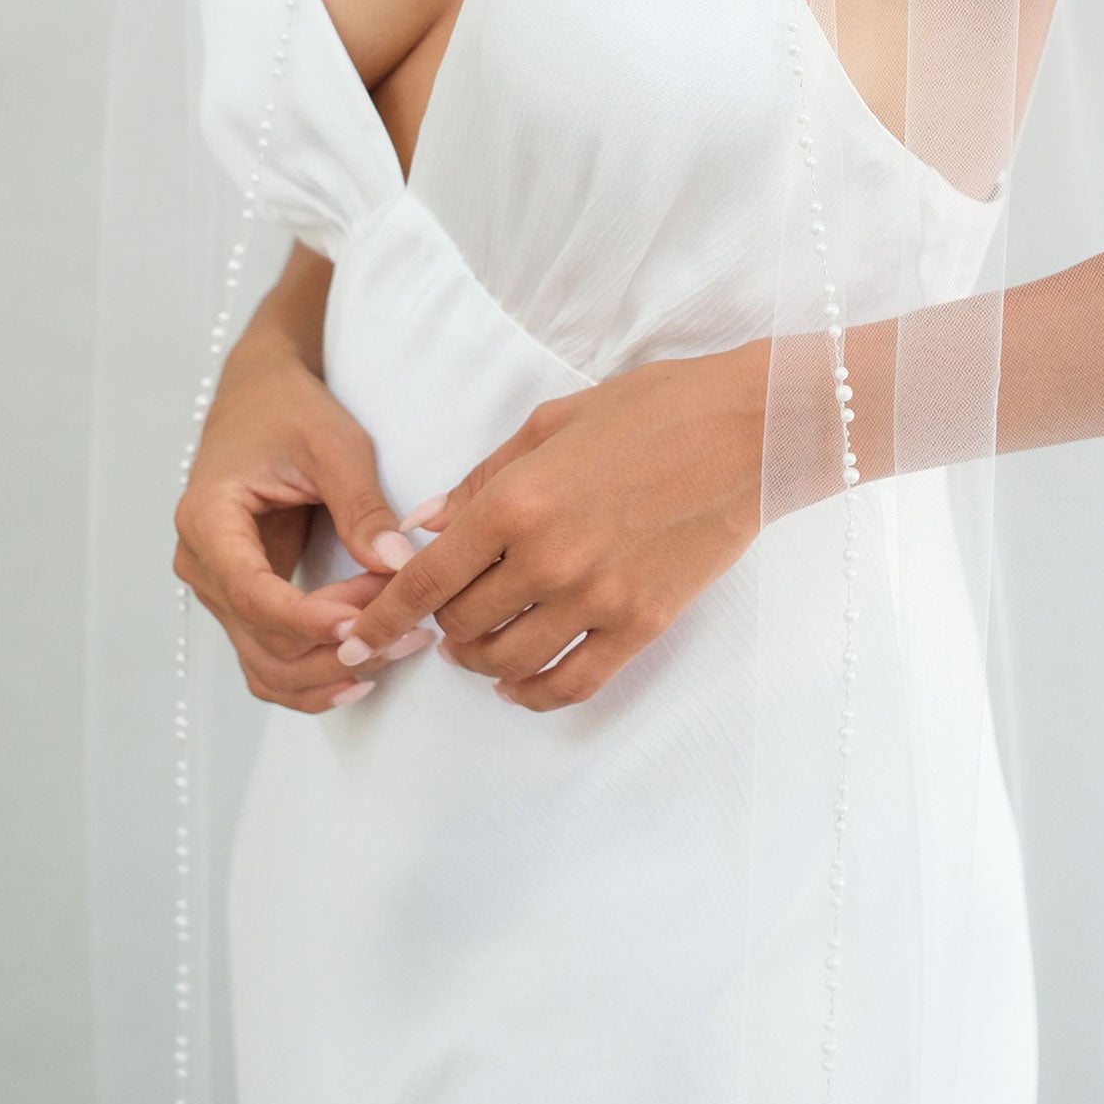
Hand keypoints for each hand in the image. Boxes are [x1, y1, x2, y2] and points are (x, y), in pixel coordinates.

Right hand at [174, 320, 436, 712]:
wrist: (260, 397)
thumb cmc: (291, 412)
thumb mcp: (334, 445)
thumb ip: (362, 506)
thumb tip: (398, 566)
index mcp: (208, 519)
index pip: (251, 592)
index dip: (308, 620)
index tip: (365, 625)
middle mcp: (202, 565)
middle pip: (261, 641)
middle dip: (335, 646)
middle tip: (408, 630)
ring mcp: (219, 590)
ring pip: (265, 666)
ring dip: (330, 671)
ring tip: (397, 647)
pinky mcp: (244, 601)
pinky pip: (270, 660)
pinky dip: (312, 677)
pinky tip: (361, 676)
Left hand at [327, 344, 771, 710]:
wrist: (748, 430)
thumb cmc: (652, 408)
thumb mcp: (553, 421)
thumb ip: (483, 477)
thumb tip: (426, 521)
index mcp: (517, 501)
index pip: (426, 578)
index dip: (382, 614)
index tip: (356, 636)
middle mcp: (548, 558)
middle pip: (462, 623)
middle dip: (436, 626)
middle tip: (437, 615)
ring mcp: (597, 598)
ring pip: (509, 660)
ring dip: (479, 661)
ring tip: (474, 648)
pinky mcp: (641, 623)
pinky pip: (573, 682)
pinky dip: (535, 694)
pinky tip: (519, 685)